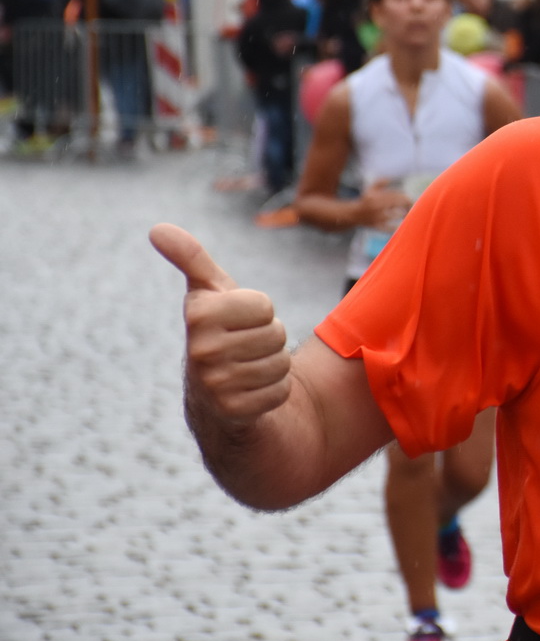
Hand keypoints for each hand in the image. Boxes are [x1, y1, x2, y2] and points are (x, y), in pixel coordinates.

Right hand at [150, 223, 290, 428]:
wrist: (214, 395)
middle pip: (277, 334)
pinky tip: (250, 392)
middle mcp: (201, 350)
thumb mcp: (208, 291)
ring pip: (281, 363)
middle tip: (244, 347)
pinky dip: (274, 392)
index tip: (238, 321)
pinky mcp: (233, 412)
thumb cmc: (218, 331)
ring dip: (273, 366)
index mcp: (198, 315)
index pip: (264, 305)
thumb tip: (157, 228)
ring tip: (247, 368)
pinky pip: (281, 391)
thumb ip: (190, 257)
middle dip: (269, 339)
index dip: (259, 312)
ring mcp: (215, 384)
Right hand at [355, 181, 411, 228]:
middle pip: (396, 203)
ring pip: (393, 215)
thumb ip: (380, 182)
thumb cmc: (365, 201)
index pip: (394, 195)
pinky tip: (401, 226)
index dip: (404, 197)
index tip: (410, 200)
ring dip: (403, 214)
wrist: (352, 215)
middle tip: (412, 207)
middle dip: (407, 204)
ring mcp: (375, 217)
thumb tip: (390, 179)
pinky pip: (387, 228)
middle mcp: (375, 206)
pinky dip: (395, 228)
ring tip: (408, 214)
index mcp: (375, 196)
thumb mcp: (370, 189)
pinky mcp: (375, 226)